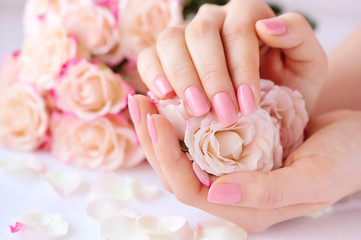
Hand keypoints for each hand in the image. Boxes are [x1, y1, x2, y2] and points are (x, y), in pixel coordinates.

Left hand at [128, 94, 360, 231]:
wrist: (354, 142)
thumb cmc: (341, 162)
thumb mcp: (313, 179)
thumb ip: (267, 193)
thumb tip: (216, 193)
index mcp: (243, 208)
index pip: (188, 188)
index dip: (167, 157)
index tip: (155, 119)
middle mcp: (230, 193)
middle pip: (176, 171)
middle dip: (153, 140)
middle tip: (138, 104)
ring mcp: (229, 171)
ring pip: (181, 154)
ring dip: (160, 128)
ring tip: (143, 100)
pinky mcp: (232, 151)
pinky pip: (195, 138)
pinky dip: (178, 120)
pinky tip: (169, 101)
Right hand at [137, 0, 326, 127]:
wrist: (269, 108)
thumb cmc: (288, 87)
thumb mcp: (307, 64)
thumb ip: (298, 37)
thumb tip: (267, 25)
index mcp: (247, 15)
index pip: (238, 30)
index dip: (241, 67)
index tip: (248, 106)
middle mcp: (213, 20)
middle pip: (201, 33)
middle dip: (212, 76)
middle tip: (222, 113)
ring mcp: (185, 37)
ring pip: (171, 41)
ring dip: (183, 77)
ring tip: (197, 110)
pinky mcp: (164, 59)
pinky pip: (150, 57)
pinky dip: (153, 75)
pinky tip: (165, 96)